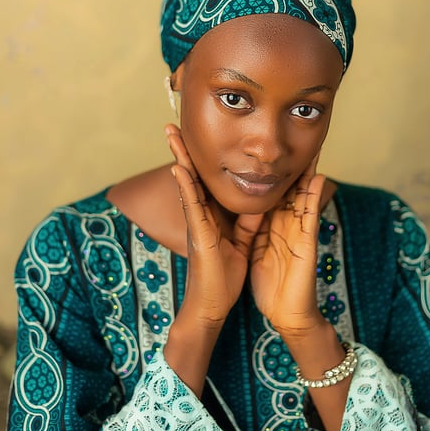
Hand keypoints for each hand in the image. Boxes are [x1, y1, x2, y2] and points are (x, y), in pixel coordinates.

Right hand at [166, 124, 263, 328]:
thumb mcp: (242, 241)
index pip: (206, 180)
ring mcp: (196, 222)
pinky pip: (191, 205)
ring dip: (179, 157)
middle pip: (192, 175)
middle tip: (173, 125)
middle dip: (183, 150)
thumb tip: (259, 202)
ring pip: (187, 183)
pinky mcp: (198, 234)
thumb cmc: (224, 276)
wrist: (213, 305)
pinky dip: (185, 185)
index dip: (201, 158)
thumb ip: (248, 221)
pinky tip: (179, 168)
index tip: (195, 136)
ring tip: (171, 134)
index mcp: (212, 216)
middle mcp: (201, 215)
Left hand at [249, 160, 326, 337]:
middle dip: (291, 165)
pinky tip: (317, 176)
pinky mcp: (307, 241)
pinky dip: (314, 195)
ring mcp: (300, 231)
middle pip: (290, 188)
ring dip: (308, 171)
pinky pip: (311, 215)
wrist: (286, 314)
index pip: (271, 193)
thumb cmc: (272, 286)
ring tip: (311, 146)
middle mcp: (288, 224)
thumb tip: (245, 214)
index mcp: (273, 226)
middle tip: (295, 138)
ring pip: (303, 195)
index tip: (264, 150)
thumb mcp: (257, 251)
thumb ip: (254, 231)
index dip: (269, 173)